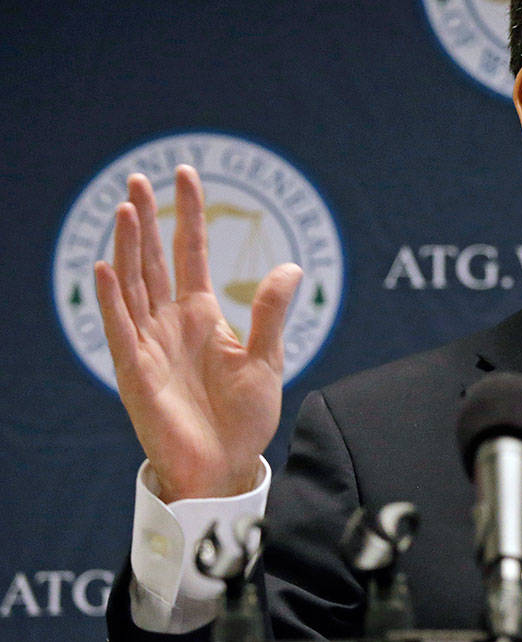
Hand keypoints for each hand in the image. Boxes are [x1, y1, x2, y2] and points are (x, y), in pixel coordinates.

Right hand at [94, 165, 301, 501]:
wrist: (226, 466)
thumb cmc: (244, 418)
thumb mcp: (267, 359)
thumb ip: (272, 313)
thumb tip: (292, 267)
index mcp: (203, 315)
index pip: (191, 252)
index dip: (188, 214)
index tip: (186, 174)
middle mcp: (171, 323)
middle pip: (154, 260)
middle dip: (147, 218)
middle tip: (138, 177)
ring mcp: (150, 345)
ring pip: (134, 285)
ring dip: (128, 248)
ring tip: (126, 207)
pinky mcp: (136, 373)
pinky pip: (121, 330)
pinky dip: (113, 299)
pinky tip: (108, 267)